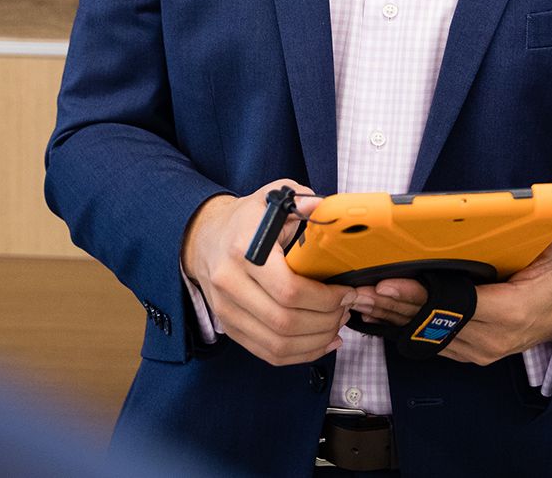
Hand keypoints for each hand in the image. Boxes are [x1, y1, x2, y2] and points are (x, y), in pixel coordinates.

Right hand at [181, 180, 355, 366]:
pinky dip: (298, 354)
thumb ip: (303, 201)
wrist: (205, 237)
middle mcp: (231, 284)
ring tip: (337, 326)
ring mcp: (227, 310)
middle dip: (325, 321)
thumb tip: (328, 209)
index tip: (347, 292)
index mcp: (245, 250)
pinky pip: (266, 353)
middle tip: (346, 310)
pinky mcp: (229, 327)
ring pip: (276, 344)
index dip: (325, 298)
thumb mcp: (273, 197)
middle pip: (285, 322)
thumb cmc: (247, 218)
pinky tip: (321, 343)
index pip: (289, 290)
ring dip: (315, 342)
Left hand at [351, 233, 551, 365]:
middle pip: (432, 322)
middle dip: (393, 306)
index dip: (420, 297)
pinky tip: (379, 315)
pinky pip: (430, 341)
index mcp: (508, 312)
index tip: (390, 284)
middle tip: (361, 291)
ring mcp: (475, 350)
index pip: (456, 305)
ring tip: (360, 302)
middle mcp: (488, 338)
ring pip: (425, 334)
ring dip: (390, 318)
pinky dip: (402, 327)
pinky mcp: (465, 353)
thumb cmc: (551, 288)